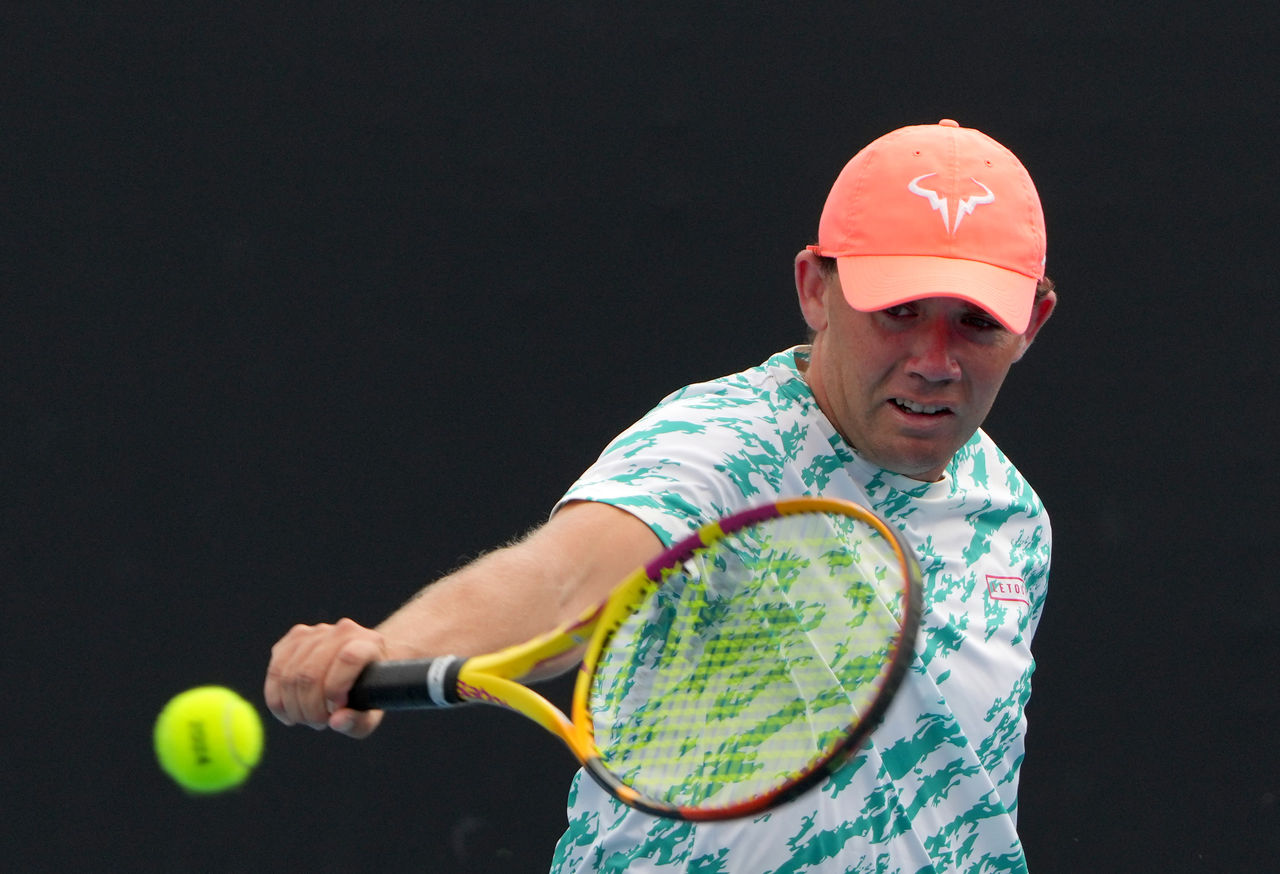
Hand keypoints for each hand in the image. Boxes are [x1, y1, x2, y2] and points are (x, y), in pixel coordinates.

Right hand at [264, 617, 386, 737]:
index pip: (348, 658)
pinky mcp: (295, 637)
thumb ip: (357, 720)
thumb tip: (336, 722)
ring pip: (289, 674)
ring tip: (307, 718)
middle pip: (311, 672)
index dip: (336, 688)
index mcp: (369, 644)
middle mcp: (343, 631)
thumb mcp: (371, 712)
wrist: (362, 664)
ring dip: (293, 707)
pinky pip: (275, 671)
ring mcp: (317, 631)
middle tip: (318, 723)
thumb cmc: (368, 691)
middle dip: (310, 708)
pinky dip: (276, 699)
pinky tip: (288, 712)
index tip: (336, 709)